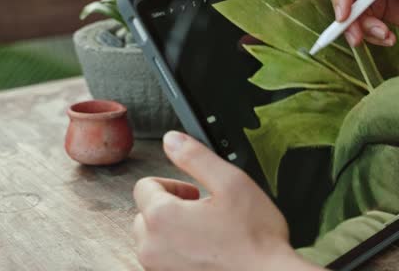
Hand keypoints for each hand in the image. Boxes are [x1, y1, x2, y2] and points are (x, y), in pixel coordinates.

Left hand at [132, 131, 319, 270]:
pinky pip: (164, 258)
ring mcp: (158, 268)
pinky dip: (179, 251)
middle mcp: (152, 247)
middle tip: (204, 211)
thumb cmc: (254, 236)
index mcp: (162, 217)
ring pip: (154, 237)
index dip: (173, 183)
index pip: (144, 186)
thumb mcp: (231, 182)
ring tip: (207, 231)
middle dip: (171, 207)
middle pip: (146, 213)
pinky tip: (207, 249)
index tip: (196, 192)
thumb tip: (171, 140)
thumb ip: (196, 156)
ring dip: (174, 229)